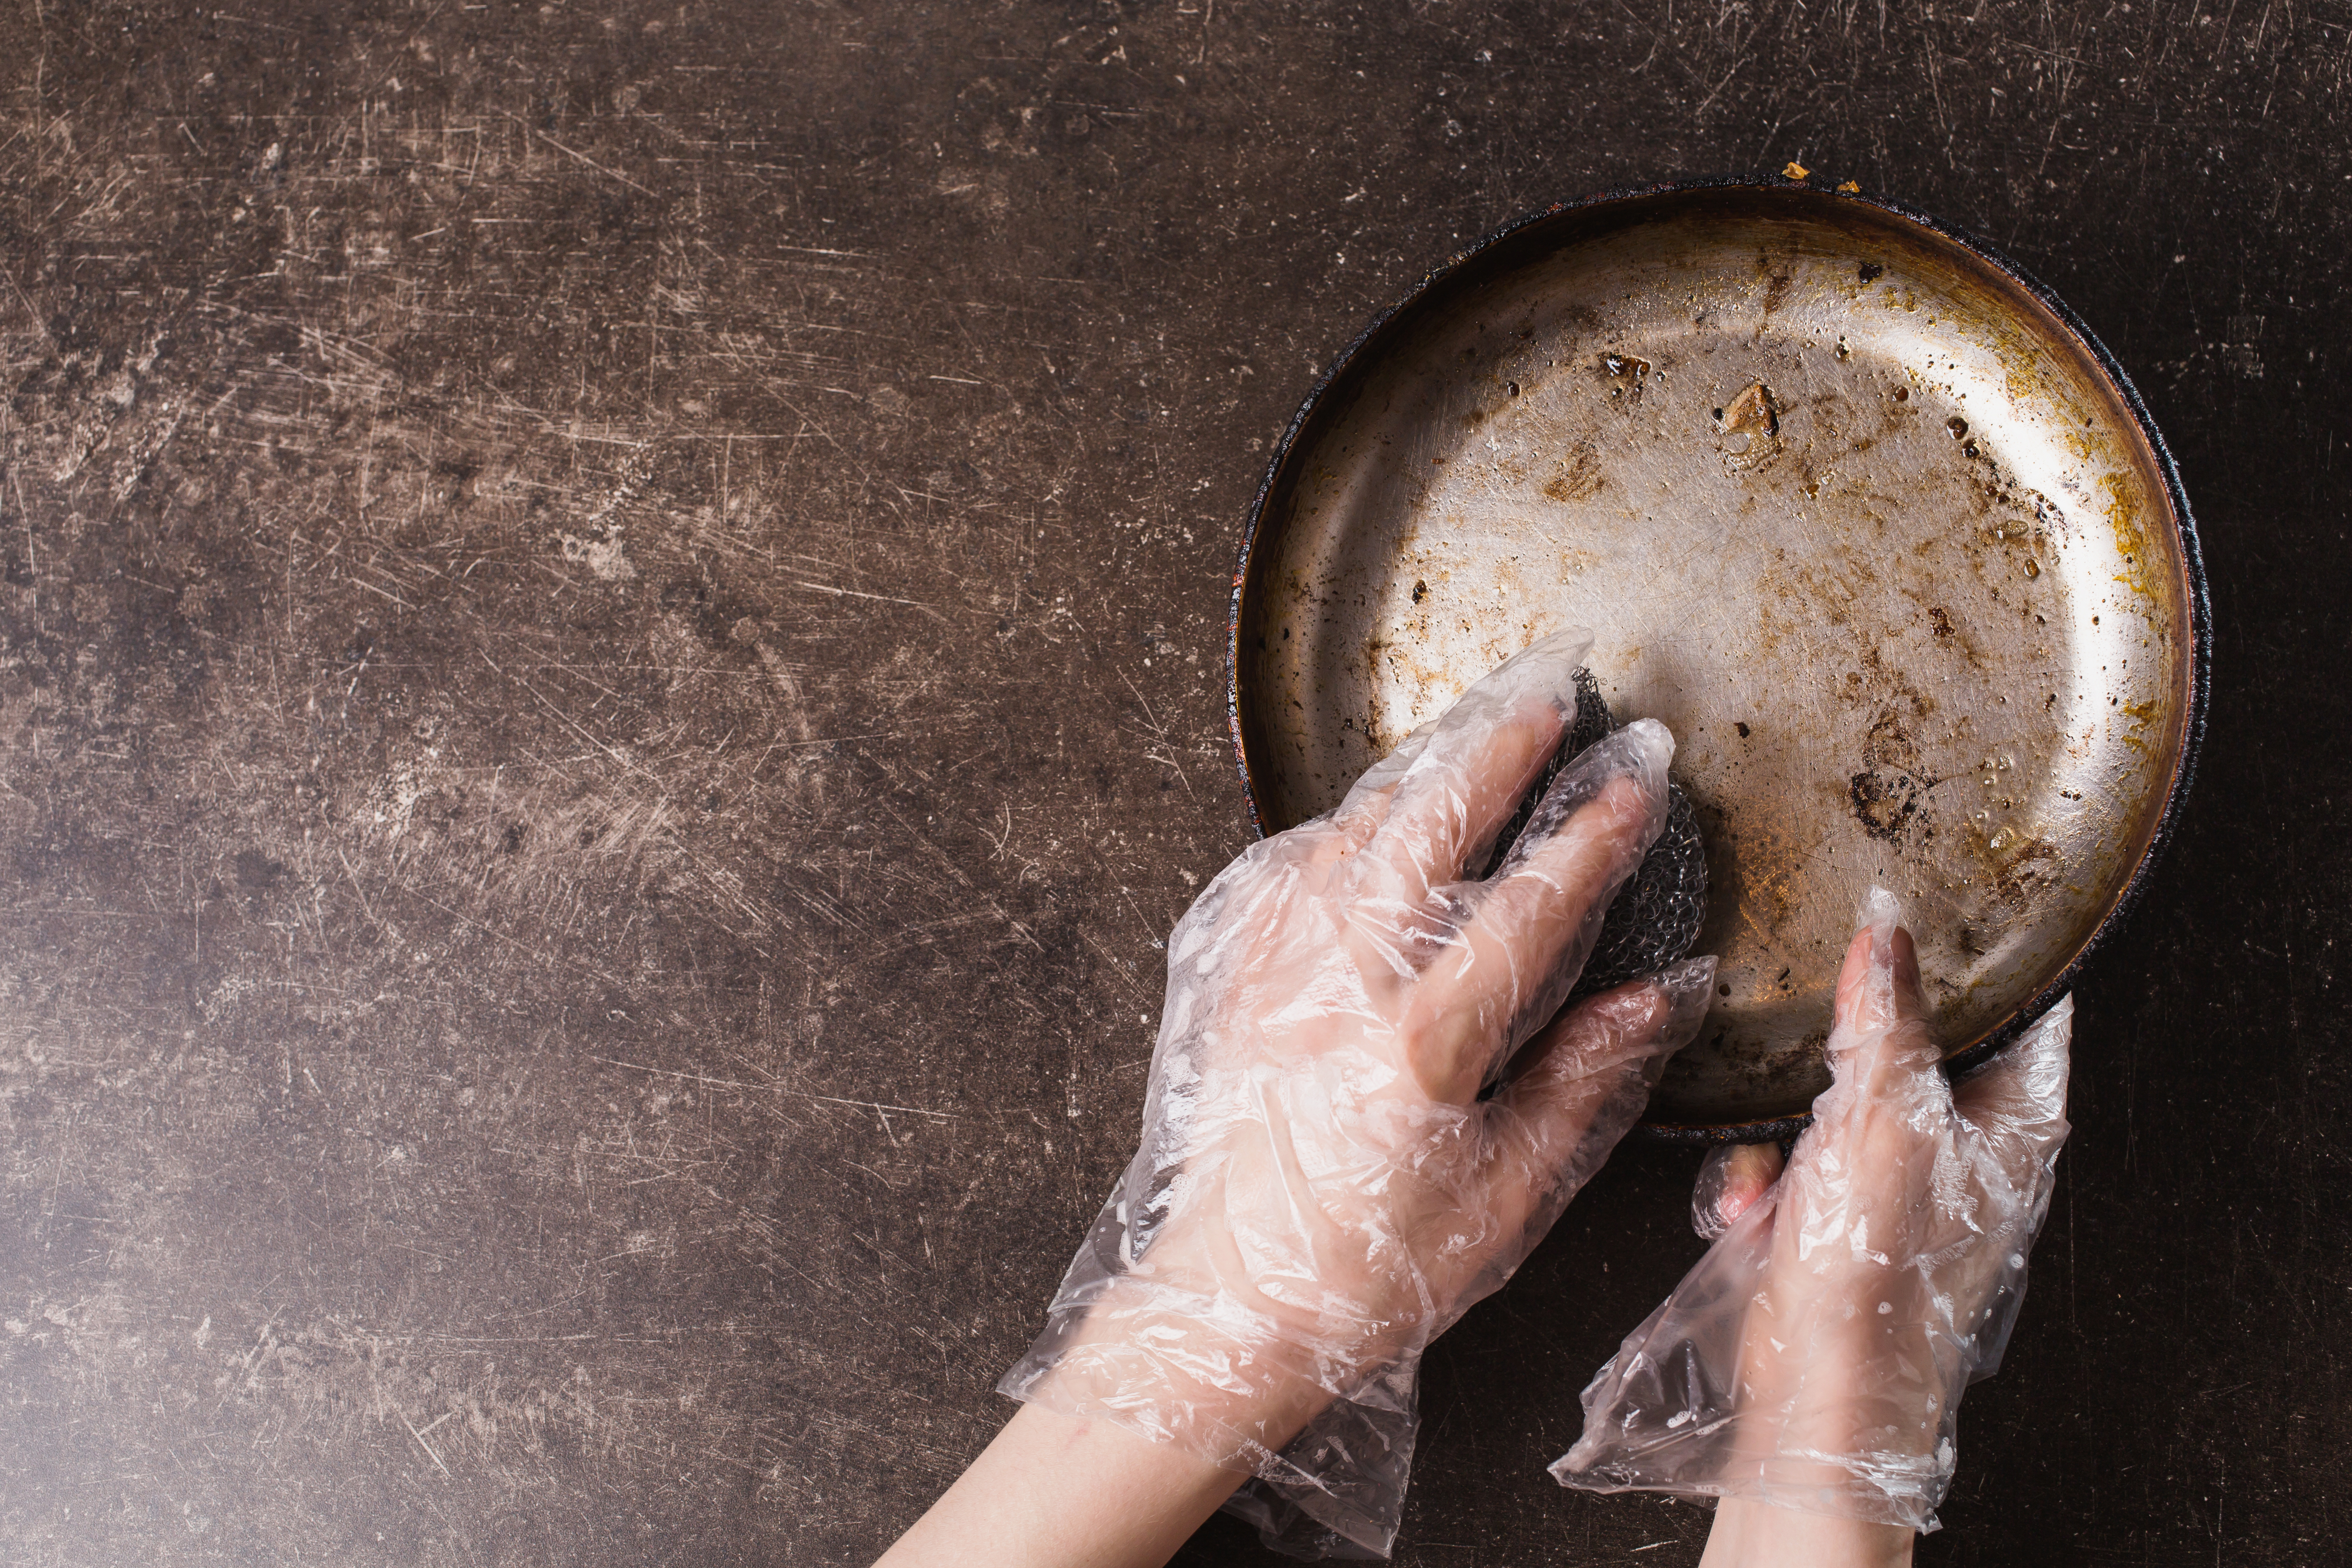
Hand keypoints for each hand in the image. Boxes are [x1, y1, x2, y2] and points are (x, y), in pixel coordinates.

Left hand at [998, 628, 1715, 1555]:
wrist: (1229, 1301)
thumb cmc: (1371, 1266)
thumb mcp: (1508, 1194)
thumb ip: (1586, 1080)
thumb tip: (1663, 993)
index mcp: (1422, 1037)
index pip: (1532, 901)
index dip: (1595, 832)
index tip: (1640, 776)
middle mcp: (1340, 978)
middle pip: (1430, 821)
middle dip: (1499, 743)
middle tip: (1553, 687)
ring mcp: (1276, 968)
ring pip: (1355, 827)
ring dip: (1423, 767)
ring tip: (1479, 723)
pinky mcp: (1232, 977)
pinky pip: (1292, 865)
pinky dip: (1345, 821)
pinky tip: (1375, 808)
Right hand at [1553, 888, 2071, 1538]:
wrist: (1821, 1398)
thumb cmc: (1877, 1276)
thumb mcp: (1880, 1116)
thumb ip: (1882, 1015)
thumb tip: (1887, 927)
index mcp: (2015, 1117)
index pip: (2023, 998)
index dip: (1976, 944)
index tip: (1924, 894)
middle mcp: (1970, 1143)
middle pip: (1911, 1037)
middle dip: (1838, 1046)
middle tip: (1807, 1046)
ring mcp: (1905, 1180)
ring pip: (1836, 1092)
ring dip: (1786, 1122)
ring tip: (1775, 1168)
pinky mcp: (1844, 1214)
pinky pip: (1796, 1155)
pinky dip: (1764, 1177)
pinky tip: (1754, 1210)